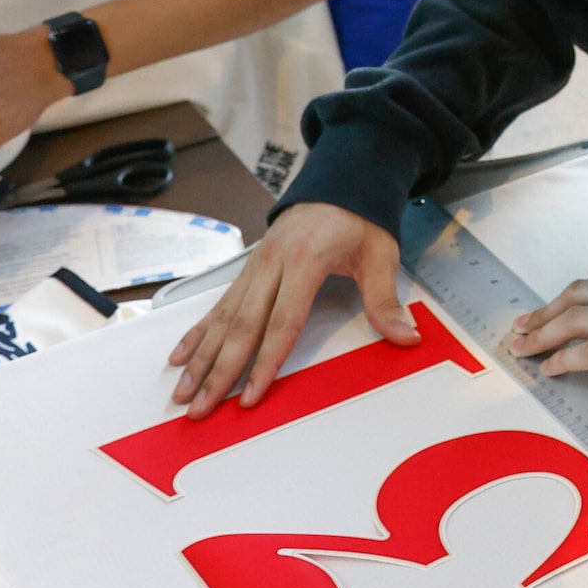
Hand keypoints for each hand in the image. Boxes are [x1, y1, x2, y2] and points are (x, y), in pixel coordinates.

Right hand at [168, 203, 414, 416]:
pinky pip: (218, 304)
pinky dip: (198, 332)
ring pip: (222, 318)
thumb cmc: (359, 218)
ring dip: (201, 358)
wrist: (339, 179)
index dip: (265, 362)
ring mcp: (255, 266)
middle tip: (199, 408)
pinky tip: (181, 356)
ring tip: (181, 392)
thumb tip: (406, 337)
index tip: (249, 397)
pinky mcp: (248, 269)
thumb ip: (386, 299)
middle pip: (241, 326)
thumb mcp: (381, 254)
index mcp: (305, 260)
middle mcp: (271, 264)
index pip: (281, 322)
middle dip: (218, 371)